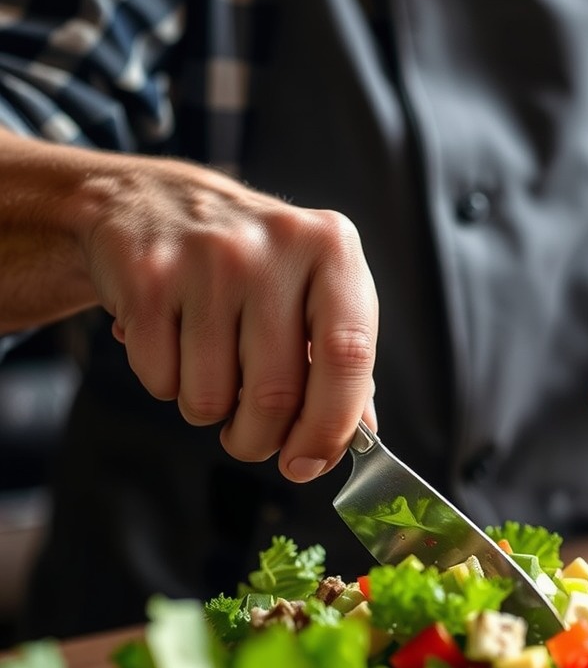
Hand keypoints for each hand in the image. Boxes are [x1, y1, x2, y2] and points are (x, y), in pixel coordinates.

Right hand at [83, 156, 377, 481]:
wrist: (152, 203)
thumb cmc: (251, 264)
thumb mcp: (313, 291)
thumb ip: (343, 363)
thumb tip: (358, 436)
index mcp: (332, 249)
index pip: (348, 357)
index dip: (330, 426)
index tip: (310, 463)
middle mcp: (276, 246)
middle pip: (276, 392)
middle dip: (260, 437)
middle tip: (251, 437)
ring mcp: (208, 258)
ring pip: (211, 397)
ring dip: (210, 410)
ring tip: (210, 367)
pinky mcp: (148, 276)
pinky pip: (162, 381)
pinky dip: (167, 384)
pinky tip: (173, 343)